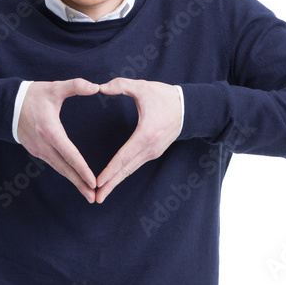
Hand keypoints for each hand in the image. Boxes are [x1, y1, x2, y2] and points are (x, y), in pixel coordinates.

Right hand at [17, 78, 100, 201]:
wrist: (4, 105)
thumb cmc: (31, 96)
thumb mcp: (53, 88)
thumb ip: (75, 86)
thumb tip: (96, 87)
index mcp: (50, 131)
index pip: (69, 154)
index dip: (82, 169)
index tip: (93, 181)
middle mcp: (44, 145)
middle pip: (65, 169)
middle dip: (79, 183)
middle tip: (93, 197)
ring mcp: (39, 150)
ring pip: (59, 169)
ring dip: (73, 181)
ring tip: (87, 193)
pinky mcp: (36, 151)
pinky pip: (54, 165)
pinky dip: (65, 173)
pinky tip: (74, 179)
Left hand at [95, 79, 180, 203]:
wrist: (190, 108)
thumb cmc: (165, 97)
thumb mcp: (143, 87)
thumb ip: (121, 85)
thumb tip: (101, 86)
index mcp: (145, 135)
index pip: (124, 156)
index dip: (110, 170)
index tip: (97, 182)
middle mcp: (150, 148)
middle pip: (126, 170)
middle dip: (110, 185)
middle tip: (95, 199)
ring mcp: (153, 152)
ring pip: (130, 170)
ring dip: (115, 183)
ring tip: (101, 195)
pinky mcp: (153, 153)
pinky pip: (135, 166)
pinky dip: (123, 174)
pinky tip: (113, 181)